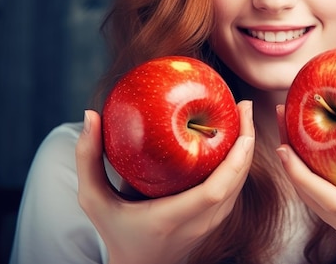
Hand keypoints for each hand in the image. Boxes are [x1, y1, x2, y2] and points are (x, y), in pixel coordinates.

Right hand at [75, 100, 254, 263]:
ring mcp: (212, 224)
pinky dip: (240, 162)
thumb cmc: (115, 231)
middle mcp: (199, 223)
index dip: (234, 157)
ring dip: (246, 150)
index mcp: (171, 217)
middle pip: (236, 181)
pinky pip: (236, 188)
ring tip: (243, 115)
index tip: (239, 123)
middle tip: (244, 105)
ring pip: (241, 184)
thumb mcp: (93, 199)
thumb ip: (88, 159)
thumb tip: (90, 115)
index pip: (214, 190)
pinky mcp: (217, 221)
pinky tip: (236, 138)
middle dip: (247, 140)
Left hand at [275, 98, 335, 263]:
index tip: (283, 147)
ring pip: (305, 194)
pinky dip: (302, 171)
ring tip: (285, 122)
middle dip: (286, 155)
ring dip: (290, 161)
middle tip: (279, 112)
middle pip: (305, 192)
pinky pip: (314, 194)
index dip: (300, 175)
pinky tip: (303, 145)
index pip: (327, 199)